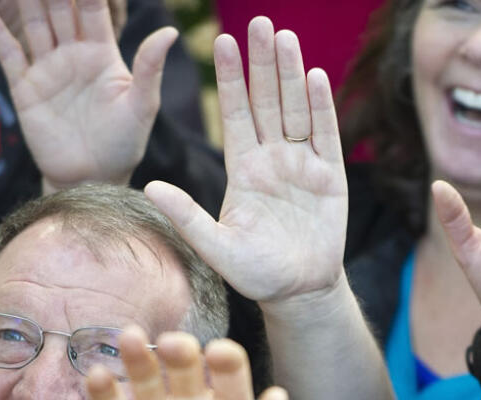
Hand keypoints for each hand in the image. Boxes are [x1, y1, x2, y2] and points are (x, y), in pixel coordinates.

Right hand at [0, 0, 174, 190]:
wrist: (92, 179)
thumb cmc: (123, 144)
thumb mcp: (142, 107)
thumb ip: (150, 69)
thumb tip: (170, 33)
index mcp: (102, 54)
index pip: (92, 9)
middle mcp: (73, 55)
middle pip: (59, 9)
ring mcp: (47, 70)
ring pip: (33, 24)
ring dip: (26, 1)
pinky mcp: (25, 89)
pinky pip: (9, 55)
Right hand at [87, 329, 288, 399]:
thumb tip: (279, 395)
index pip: (230, 375)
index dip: (226, 360)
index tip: (220, 352)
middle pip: (185, 367)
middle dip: (180, 351)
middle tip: (173, 344)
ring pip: (146, 376)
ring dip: (138, 356)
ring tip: (130, 338)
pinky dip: (103, 388)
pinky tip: (98, 376)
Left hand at [145, 16, 347, 305]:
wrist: (299, 292)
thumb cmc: (255, 273)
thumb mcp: (215, 248)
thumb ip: (187, 217)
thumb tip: (150, 187)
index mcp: (242, 169)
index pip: (235, 113)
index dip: (230, 79)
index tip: (223, 42)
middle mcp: (272, 160)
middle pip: (267, 101)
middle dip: (263, 63)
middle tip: (260, 23)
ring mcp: (302, 166)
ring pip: (297, 110)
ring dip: (292, 75)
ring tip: (286, 38)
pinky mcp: (331, 178)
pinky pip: (326, 136)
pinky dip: (322, 107)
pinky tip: (317, 77)